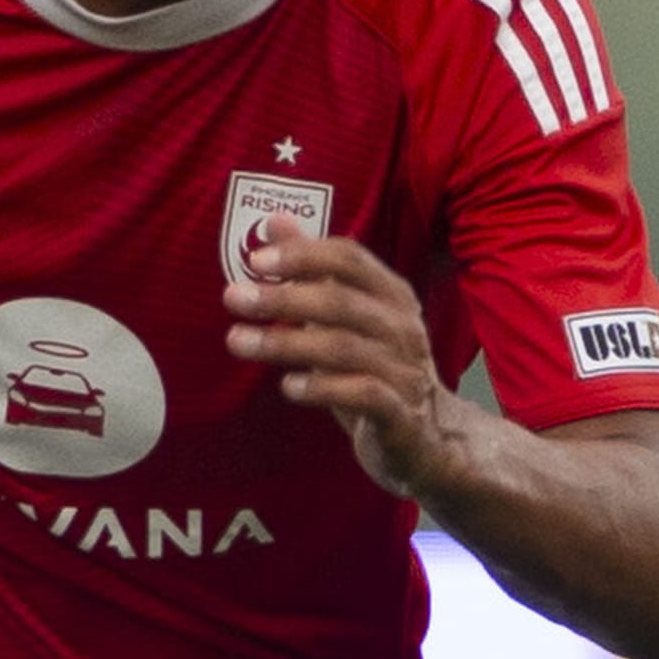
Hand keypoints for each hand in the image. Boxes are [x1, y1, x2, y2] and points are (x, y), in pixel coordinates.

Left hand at [227, 229, 451, 498]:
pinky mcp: (399, 414)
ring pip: (343, 348)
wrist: (425, 437)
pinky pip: (362, 394)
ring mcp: (403, 370)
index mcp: (391, 295)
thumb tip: (272, 221)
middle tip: (233, 297)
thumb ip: (311, 269)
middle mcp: (401, 327)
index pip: (350, 259)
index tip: (255, 259)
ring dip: (286, 342)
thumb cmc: (374, 367)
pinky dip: (323, 388)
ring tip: (238, 340)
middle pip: (340, 301)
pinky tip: (288, 387)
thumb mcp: (345, 317)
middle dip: (283, 296)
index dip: (304, 254)